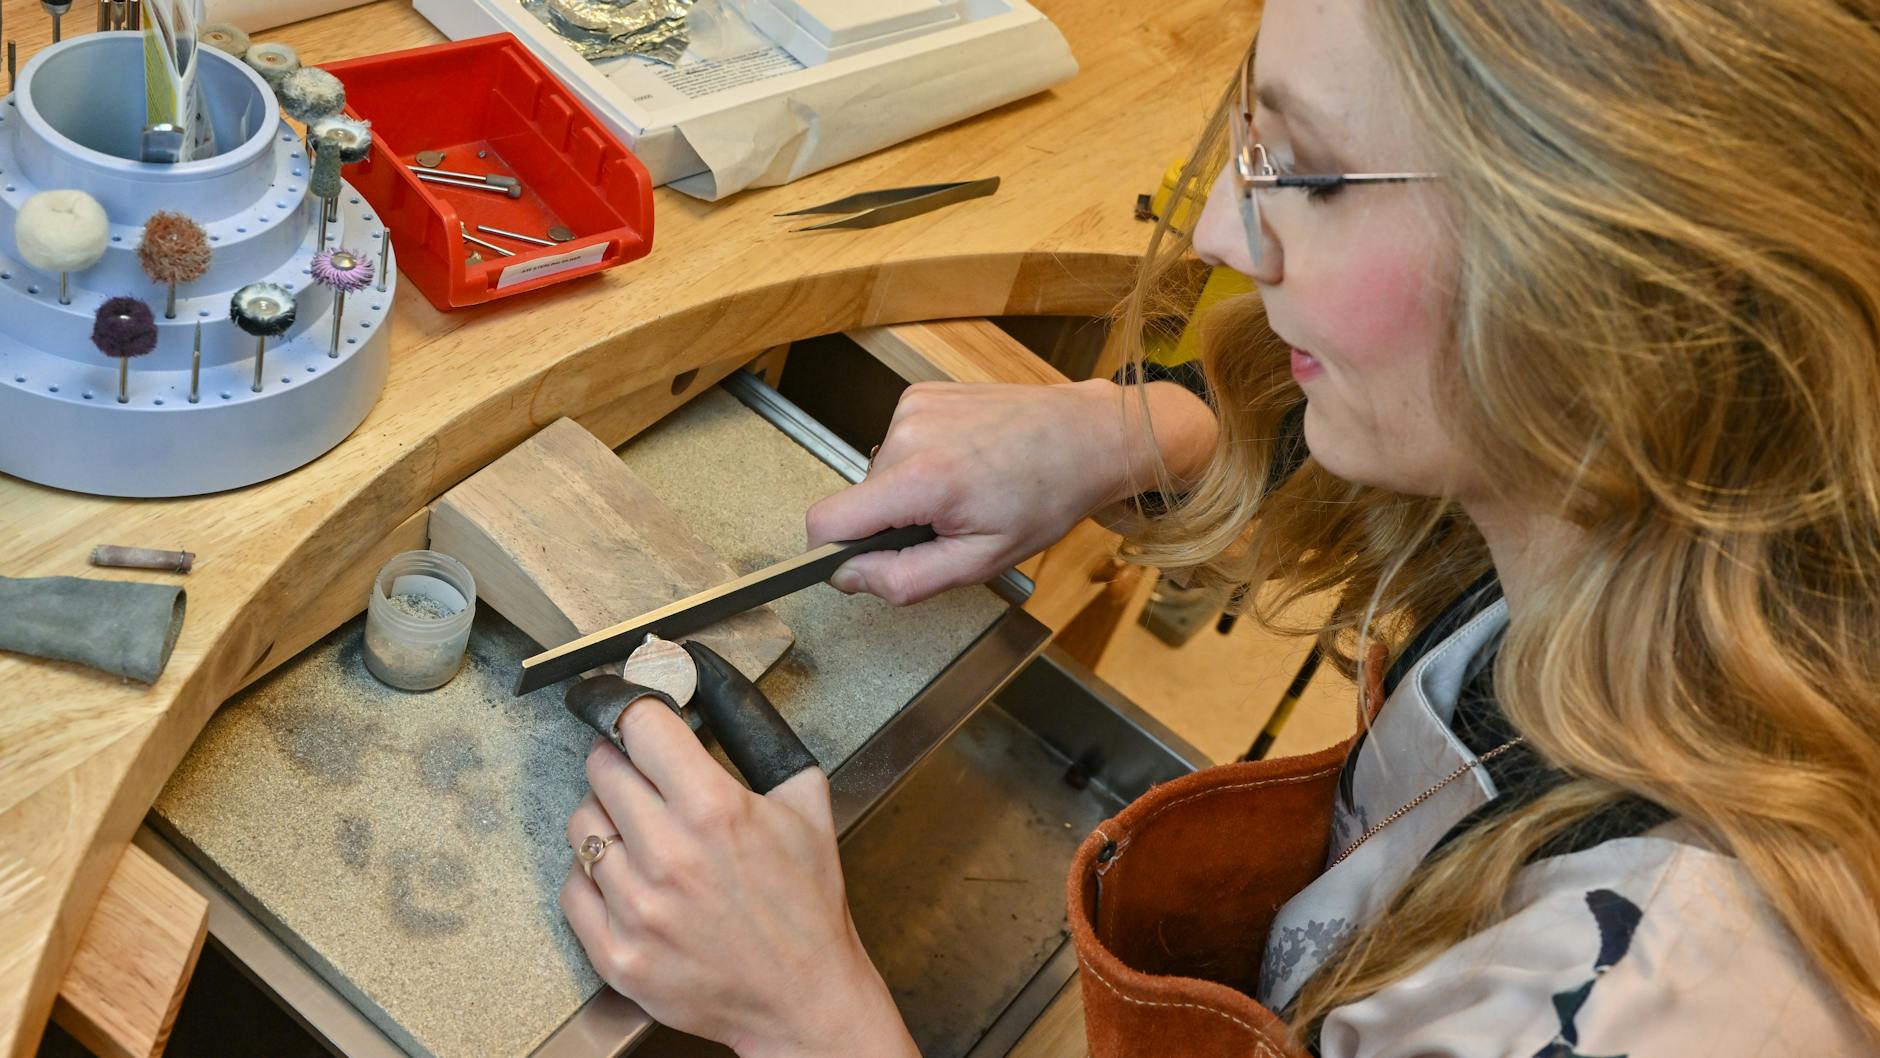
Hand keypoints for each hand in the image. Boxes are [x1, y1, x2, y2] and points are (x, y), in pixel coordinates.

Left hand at [561, 698, 916, 1057]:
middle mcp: (667, 856)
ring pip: (580, 825)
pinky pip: (573, 887)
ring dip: (606, 818)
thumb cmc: (807, 904)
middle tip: (644, 774)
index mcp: (713, 810)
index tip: (633, 711)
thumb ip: (758, 736)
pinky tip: (631, 879)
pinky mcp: (617, 954)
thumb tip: (713, 687)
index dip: (635, 708)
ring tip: (640, 832)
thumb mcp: (804, 802)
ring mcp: (636, 909)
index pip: (638, 723)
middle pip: (600, 767)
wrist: (804, 997)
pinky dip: (595, 877)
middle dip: (622, 760)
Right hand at [806, 378, 1215, 604]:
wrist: (1086, 436)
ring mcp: (912, 406)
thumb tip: (847, 576)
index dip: (836, 553)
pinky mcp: (920, 393)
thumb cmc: (1045, 498)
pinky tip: (965, 464)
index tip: (873, 562)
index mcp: (920, 479)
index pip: (825, 521)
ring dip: (910, 494)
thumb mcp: (980, 561)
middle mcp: (907, 432)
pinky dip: (922, 463)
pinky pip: (898, 446)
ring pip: (878, 476)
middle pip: (857, 502)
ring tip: (966, 491)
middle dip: (892, 524)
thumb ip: (904, 578)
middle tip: (952, 524)